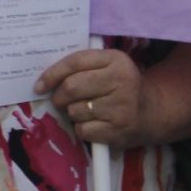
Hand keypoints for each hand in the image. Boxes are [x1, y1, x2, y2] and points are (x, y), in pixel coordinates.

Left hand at [37, 48, 151, 149]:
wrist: (151, 112)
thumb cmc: (119, 86)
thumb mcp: (106, 66)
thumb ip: (80, 66)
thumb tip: (42, 81)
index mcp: (116, 59)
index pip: (74, 62)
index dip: (52, 74)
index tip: (39, 86)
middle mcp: (122, 81)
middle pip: (71, 87)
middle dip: (59, 96)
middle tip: (59, 100)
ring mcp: (122, 107)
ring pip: (75, 110)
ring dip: (72, 113)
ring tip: (85, 111)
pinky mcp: (119, 130)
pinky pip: (83, 130)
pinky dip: (81, 128)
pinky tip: (94, 124)